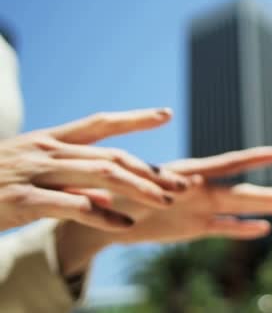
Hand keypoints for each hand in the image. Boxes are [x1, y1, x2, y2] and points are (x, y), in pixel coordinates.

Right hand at [0, 108, 187, 231]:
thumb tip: (109, 199)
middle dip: (149, 170)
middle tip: (180, 182)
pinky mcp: (22, 199)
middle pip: (111, 156)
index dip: (135, 118)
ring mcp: (35, 173)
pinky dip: (101, 217)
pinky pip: (71, 207)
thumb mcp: (34, 173)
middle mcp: (47, 150)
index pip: (101, 123)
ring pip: (98, 176)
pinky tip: (125, 226)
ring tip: (164, 201)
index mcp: (51, 140)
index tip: (166, 113)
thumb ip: (72, 181)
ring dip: (136, 189)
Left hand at [56, 147, 271, 275]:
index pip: (223, 165)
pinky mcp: (192, 228)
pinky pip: (223, 229)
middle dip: (266, 195)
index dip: (250, 160)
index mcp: (185, 175)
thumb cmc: (111, 193)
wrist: (100, 217)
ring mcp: (198, 209)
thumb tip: (187, 187)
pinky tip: (263, 229)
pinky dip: (241, 230)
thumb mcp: (132, 186)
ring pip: (237, 209)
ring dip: (262, 209)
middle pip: (238, 192)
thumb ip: (160, 186)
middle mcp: (198, 190)